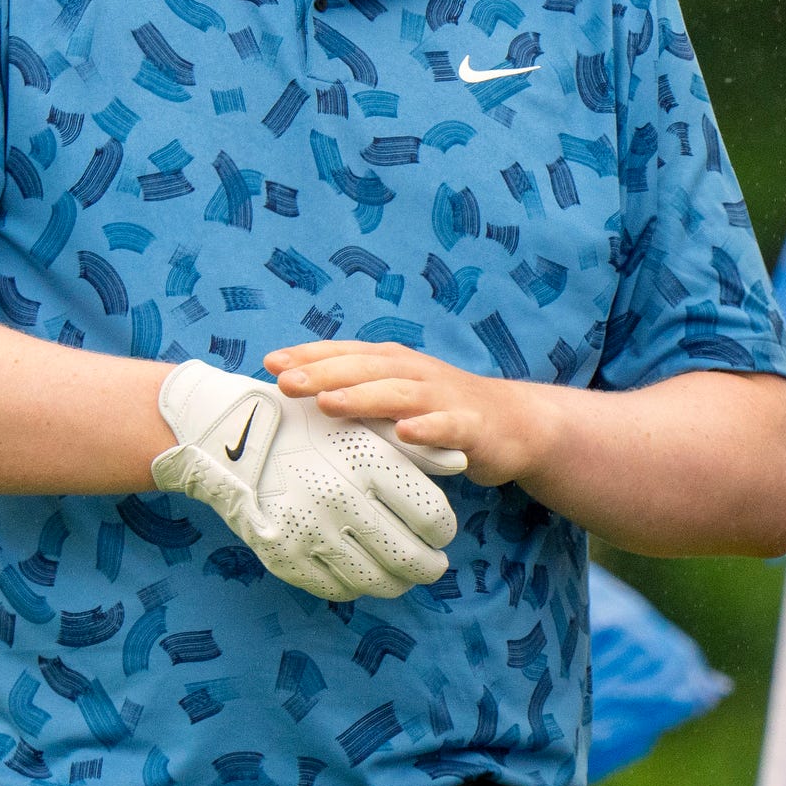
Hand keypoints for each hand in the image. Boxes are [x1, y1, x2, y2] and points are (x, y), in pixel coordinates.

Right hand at [151, 360, 461, 600]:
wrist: (231, 436)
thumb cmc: (309, 424)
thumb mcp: (362, 422)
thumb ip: (414, 446)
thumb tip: (462, 463)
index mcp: (367, 462)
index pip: (431, 516)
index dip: (444, 530)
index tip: (443, 531)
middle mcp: (341, 499)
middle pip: (408, 557)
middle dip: (428, 567)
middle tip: (433, 565)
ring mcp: (309, 531)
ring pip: (374, 580)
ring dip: (396, 583)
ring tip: (403, 576)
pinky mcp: (282, 555)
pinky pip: (334, 588)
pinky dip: (355, 587)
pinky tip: (362, 575)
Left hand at [265, 338, 542, 488]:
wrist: (516, 424)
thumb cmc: (442, 411)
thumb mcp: (397, 397)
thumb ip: (357, 397)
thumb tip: (297, 405)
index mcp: (395, 364)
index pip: (347, 353)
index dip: (310, 356)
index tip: (270, 362)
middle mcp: (417, 373)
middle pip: (367, 368)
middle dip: (325, 373)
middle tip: (285, 382)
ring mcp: (445, 398)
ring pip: (400, 393)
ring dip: (364, 396)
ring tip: (329, 403)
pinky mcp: (471, 427)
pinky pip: (447, 426)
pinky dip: (427, 428)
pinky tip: (405, 432)